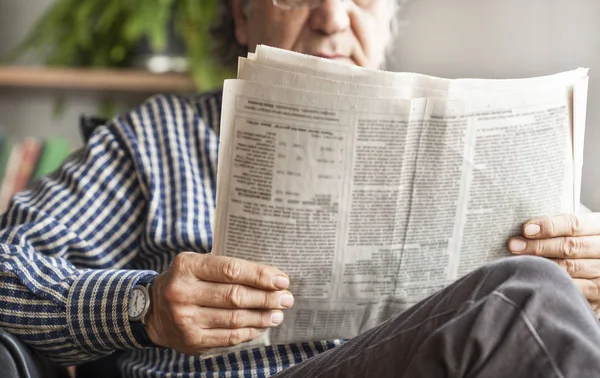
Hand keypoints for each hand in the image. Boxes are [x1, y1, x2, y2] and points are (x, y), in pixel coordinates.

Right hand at [144, 252, 293, 354]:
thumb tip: (271, 277)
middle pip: (235, 296)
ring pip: (235, 318)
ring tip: (278, 313)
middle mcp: (182, 292)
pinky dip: (249, 331)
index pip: (230, 270)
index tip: (281, 279)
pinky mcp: (191, 340)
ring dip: (262, 316)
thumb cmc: (185, 282)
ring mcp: (185, 319)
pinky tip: (262, 326)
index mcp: (187, 267)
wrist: (151, 310)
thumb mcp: (196, 264)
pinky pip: (228, 337)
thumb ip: (226, 268)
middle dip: (266, 297)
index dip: (259, 275)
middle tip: (286, 298)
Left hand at [508, 213, 599, 314]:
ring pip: (569, 268)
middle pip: (569, 246)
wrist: (599, 268)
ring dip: (541, 265)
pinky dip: (552, 283)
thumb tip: (526, 230)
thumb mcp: (580, 234)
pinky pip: (574, 289)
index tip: (526, 229)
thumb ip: (561, 231)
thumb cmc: (582, 248)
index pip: (574, 224)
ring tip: (518, 262)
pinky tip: (534, 280)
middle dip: (538, 246)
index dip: (549, 226)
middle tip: (514, 245)